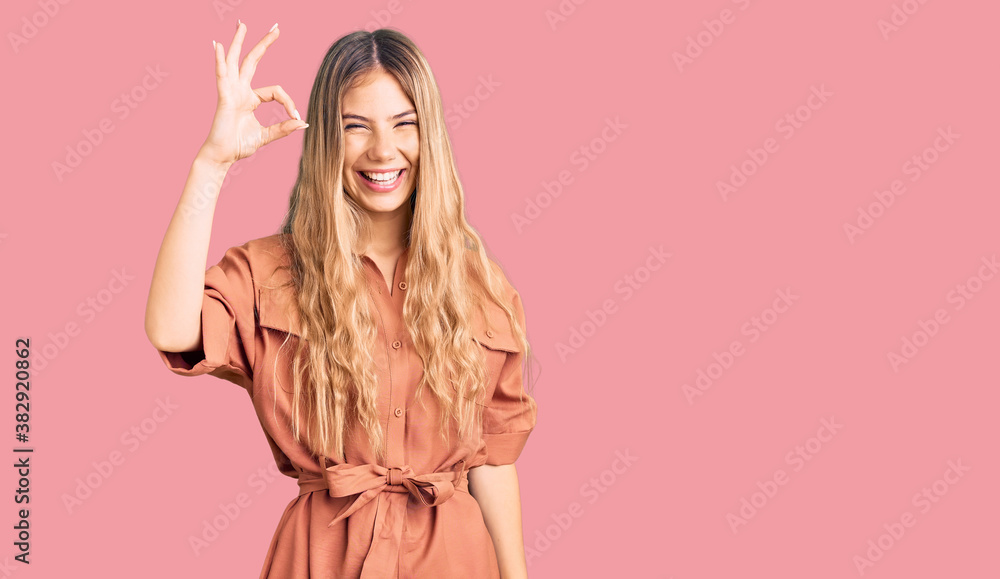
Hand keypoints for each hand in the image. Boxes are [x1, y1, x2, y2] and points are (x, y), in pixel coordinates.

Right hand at [201, 22, 307, 165]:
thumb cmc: (239, 145)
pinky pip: (222, 75)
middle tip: (276, 28)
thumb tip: (304, 123)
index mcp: (250, 99)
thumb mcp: (266, 135)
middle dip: (263, 44)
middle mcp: (240, 90)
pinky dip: (219, 60)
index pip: (275, 91)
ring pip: (236, 61)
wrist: (222, 156)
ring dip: (239, 42)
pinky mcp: (223, 97)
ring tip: (243, 24)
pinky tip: (218, 46)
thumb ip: (284, 128)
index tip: (296, 116)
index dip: (288, 101)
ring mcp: (230, 91)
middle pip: (252, 61)